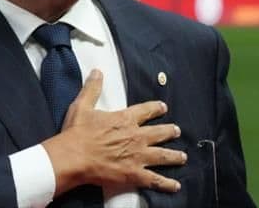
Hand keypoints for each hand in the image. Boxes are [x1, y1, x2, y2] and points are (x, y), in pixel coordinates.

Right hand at [42, 69, 185, 195]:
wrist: (75, 157)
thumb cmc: (78, 132)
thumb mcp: (83, 105)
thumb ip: (93, 88)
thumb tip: (97, 72)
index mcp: (125, 119)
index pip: (146, 111)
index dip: (156, 108)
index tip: (163, 107)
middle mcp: (136, 137)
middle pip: (159, 133)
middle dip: (169, 131)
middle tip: (177, 131)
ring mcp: (138, 156)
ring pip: (162, 156)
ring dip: (174, 156)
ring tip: (182, 157)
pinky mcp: (134, 174)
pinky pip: (155, 180)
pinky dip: (166, 184)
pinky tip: (175, 186)